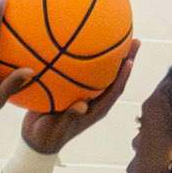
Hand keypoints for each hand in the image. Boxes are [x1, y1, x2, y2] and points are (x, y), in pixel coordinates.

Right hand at [19, 42, 139, 155]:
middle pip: (115, 76)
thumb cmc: (49, 136)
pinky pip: (82, 70)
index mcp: (96, 109)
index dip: (124, 76)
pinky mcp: (72, 89)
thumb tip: (83, 105)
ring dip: (111, 54)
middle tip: (135, 40)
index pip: (116, 90)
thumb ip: (70, 116)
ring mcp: (85, 93)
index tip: (131, 60)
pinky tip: (81, 40)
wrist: (36, 138)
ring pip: (101, 71)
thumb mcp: (58, 128)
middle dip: (126, 58)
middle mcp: (94, 99)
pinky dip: (85, 56)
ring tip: (118, 34)